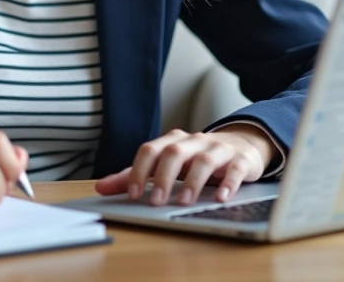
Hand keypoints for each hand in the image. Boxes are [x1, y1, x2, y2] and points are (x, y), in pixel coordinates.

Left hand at [94, 125, 273, 205]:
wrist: (242, 145)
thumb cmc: (198, 158)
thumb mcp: (167, 164)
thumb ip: (136, 175)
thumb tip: (101, 187)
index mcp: (173, 141)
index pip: (150, 150)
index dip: (140, 171)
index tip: (134, 195)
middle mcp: (194, 142)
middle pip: (174, 152)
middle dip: (163, 177)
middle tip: (155, 202)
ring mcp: (218, 149)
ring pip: (204, 160)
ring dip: (193, 181)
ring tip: (184, 203)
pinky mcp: (240, 160)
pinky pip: (234, 168)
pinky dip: (228, 183)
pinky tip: (221, 198)